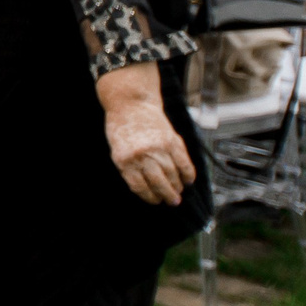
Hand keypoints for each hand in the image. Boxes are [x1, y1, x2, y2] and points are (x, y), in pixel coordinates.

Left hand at [99, 62, 196, 205]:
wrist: (131, 103)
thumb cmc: (121, 127)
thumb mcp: (117, 150)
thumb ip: (129, 168)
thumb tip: (146, 189)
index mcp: (124, 160)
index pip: (139, 187)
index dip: (149, 197)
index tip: (155, 201)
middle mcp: (142, 156)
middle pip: (159, 184)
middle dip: (167, 196)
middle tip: (172, 202)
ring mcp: (158, 148)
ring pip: (173, 175)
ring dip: (178, 187)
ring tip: (179, 192)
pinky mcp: (172, 140)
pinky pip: (184, 163)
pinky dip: (188, 174)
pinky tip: (188, 180)